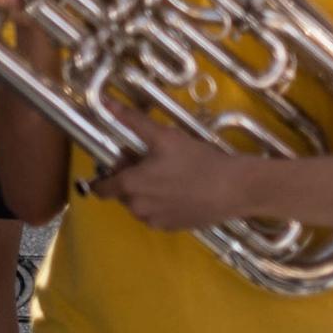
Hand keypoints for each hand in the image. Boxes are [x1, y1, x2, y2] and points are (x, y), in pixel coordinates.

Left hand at [87, 106, 247, 229]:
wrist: (231, 188)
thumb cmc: (196, 160)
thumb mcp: (164, 135)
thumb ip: (133, 121)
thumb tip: (106, 103)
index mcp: (130, 185)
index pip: (101, 188)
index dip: (107, 174)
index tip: (123, 162)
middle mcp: (136, 208)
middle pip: (122, 193)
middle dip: (132, 178)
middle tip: (155, 161)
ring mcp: (153, 221)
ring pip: (139, 204)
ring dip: (146, 192)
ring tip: (170, 176)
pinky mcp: (170, 228)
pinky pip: (156, 215)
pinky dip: (161, 204)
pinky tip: (181, 191)